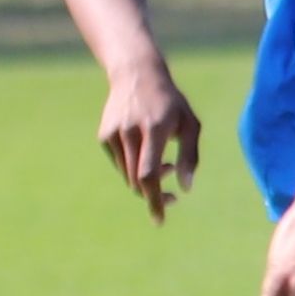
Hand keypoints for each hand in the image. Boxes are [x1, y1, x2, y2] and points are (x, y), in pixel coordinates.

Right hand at [97, 65, 199, 224]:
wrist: (136, 75)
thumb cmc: (171, 103)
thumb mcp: (190, 124)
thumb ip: (190, 156)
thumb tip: (186, 188)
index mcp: (154, 130)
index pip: (149, 174)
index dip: (154, 199)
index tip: (159, 219)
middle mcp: (130, 133)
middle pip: (137, 179)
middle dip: (154, 194)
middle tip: (172, 197)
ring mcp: (113, 134)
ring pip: (127, 175)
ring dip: (146, 180)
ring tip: (165, 166)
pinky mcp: (104, 136)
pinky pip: (120, 164)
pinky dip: (134, 168)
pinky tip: (146, 152)